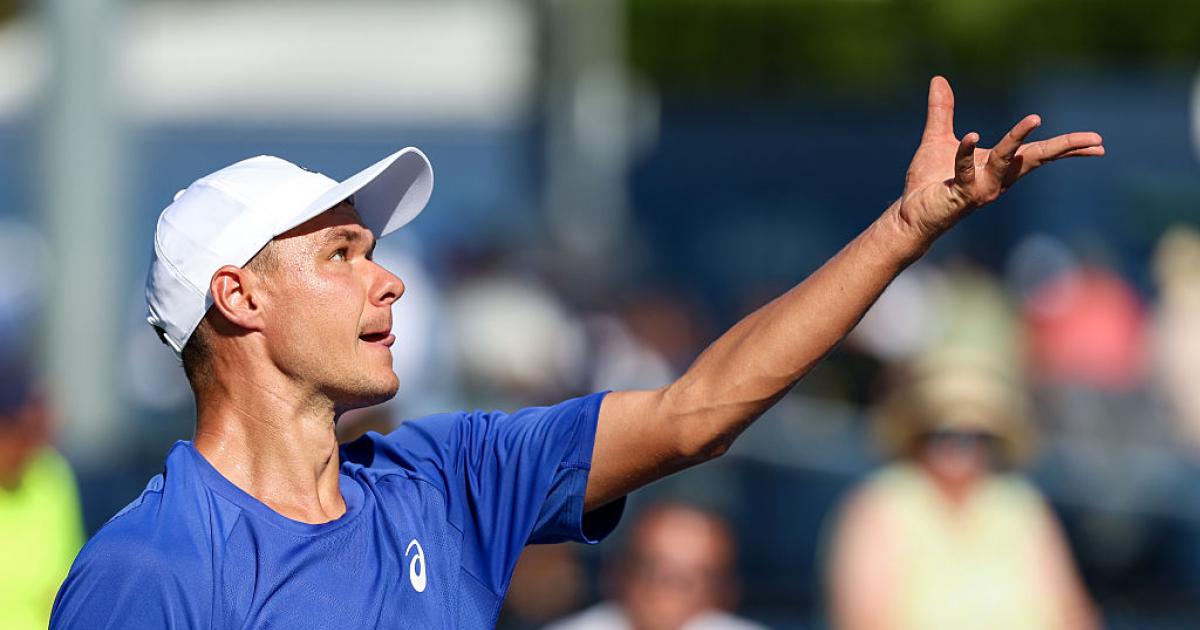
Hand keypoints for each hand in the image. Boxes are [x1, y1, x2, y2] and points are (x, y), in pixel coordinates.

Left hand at [894, 76, 1103, 245]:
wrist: (909, 212)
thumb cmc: (929, 181)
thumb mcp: (938, 138)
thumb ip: (942, 111)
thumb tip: (939, 80)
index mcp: (1000, 165)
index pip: (1039, 153)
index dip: (1067, 147)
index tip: (1097, 143)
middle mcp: (998, 178)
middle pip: (1037, 158)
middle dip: (1065, 147)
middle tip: (1096, 140)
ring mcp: (982, 188)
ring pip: (1007, 161)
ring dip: (1018, 140)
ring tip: (1034, 118)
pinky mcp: (961, 195)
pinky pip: (967, 171)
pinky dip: (968, 152)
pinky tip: (972, 135)